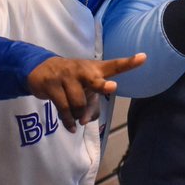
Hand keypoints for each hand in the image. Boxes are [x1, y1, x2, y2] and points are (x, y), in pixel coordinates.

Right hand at [26, 52, 145, 131]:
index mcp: (95, 69)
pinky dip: (68, 121)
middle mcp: (83, 71)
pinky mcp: (51, 85)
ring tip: (77, 119)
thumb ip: (91, 106)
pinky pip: (63, 108)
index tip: (144, 57)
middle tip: (112, 87)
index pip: (115, 65)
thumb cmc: (72, 80)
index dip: (129, 63)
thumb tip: (83, 121)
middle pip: (95, 80)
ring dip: (78, 115)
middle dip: (103, 85)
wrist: (41, 69)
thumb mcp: (85, 88)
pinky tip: (71, 126)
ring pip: (77, 103)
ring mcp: (66, 77)